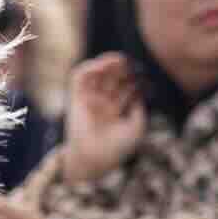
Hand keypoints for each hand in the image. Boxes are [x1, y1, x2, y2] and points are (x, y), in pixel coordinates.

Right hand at [53, 53, 145, 189]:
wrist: (95, 158)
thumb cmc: (117, 147)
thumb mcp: (137, 126)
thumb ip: (139, 106)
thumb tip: (139, 90)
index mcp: (115, 111)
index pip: (124, 87)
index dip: (133, 78)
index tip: (141, 75)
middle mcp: (102, 103)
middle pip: (112, 77)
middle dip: (122, 69)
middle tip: (130, 64)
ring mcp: (88, 100)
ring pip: (96, 73)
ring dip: (106, 63)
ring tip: (118, 59)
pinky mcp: (75, 98)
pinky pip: (79, 76)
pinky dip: (90, 67)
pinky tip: (102, 65)